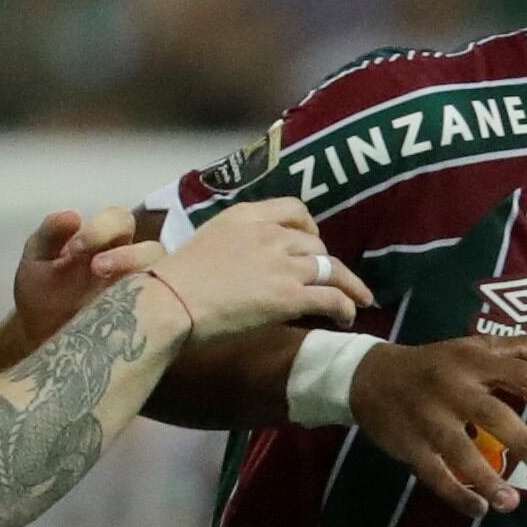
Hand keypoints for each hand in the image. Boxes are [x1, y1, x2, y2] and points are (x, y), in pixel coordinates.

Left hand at [10, 207, 159, 353]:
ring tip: (113, 296)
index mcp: (107, 242)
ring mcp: (144, 293)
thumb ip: (50, 234)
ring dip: (143, 282)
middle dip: (128, 255)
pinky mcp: (149, 322)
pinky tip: (126, 313)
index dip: (102, 229)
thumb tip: (73, 216)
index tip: (74, 249)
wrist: (39, 343)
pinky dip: (154, 308)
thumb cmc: (42, 296)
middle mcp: (133, 263)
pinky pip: (166, 310)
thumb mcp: (37, 261)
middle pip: (152, 248)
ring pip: (167, 278)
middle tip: (96, 269)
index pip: (120, 220)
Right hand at [146, 198, 375, 340]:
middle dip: (326, 262)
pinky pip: (331, 297)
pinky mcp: (289, 295)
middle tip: (329, 279)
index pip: (294, 209)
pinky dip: (345, 306)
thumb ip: (235, 241)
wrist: (169, 302)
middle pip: (315, 244)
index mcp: (247, 215)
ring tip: (357, 300)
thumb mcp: (207, 240)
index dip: (309, 227)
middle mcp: (270, 233)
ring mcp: (283, 264)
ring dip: (347, 285)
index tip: (313, 242)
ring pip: (331, 269)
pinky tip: (347, 317)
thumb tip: (247, 259)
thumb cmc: (175, 279)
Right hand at [352, 333, 526, 518]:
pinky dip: (456, 494)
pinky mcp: (409, 444)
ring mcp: (428, 417)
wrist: (371, 375)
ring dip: (488, 480)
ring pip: (461, 451)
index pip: (519, 375)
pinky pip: (434, 474)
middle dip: (524, 443)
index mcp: (473, 361)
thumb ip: (521, 349)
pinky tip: (480, 509)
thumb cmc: (435, 363)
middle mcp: (452, 387)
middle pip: (493, 415)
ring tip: (512, 502)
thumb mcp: (475, 348)